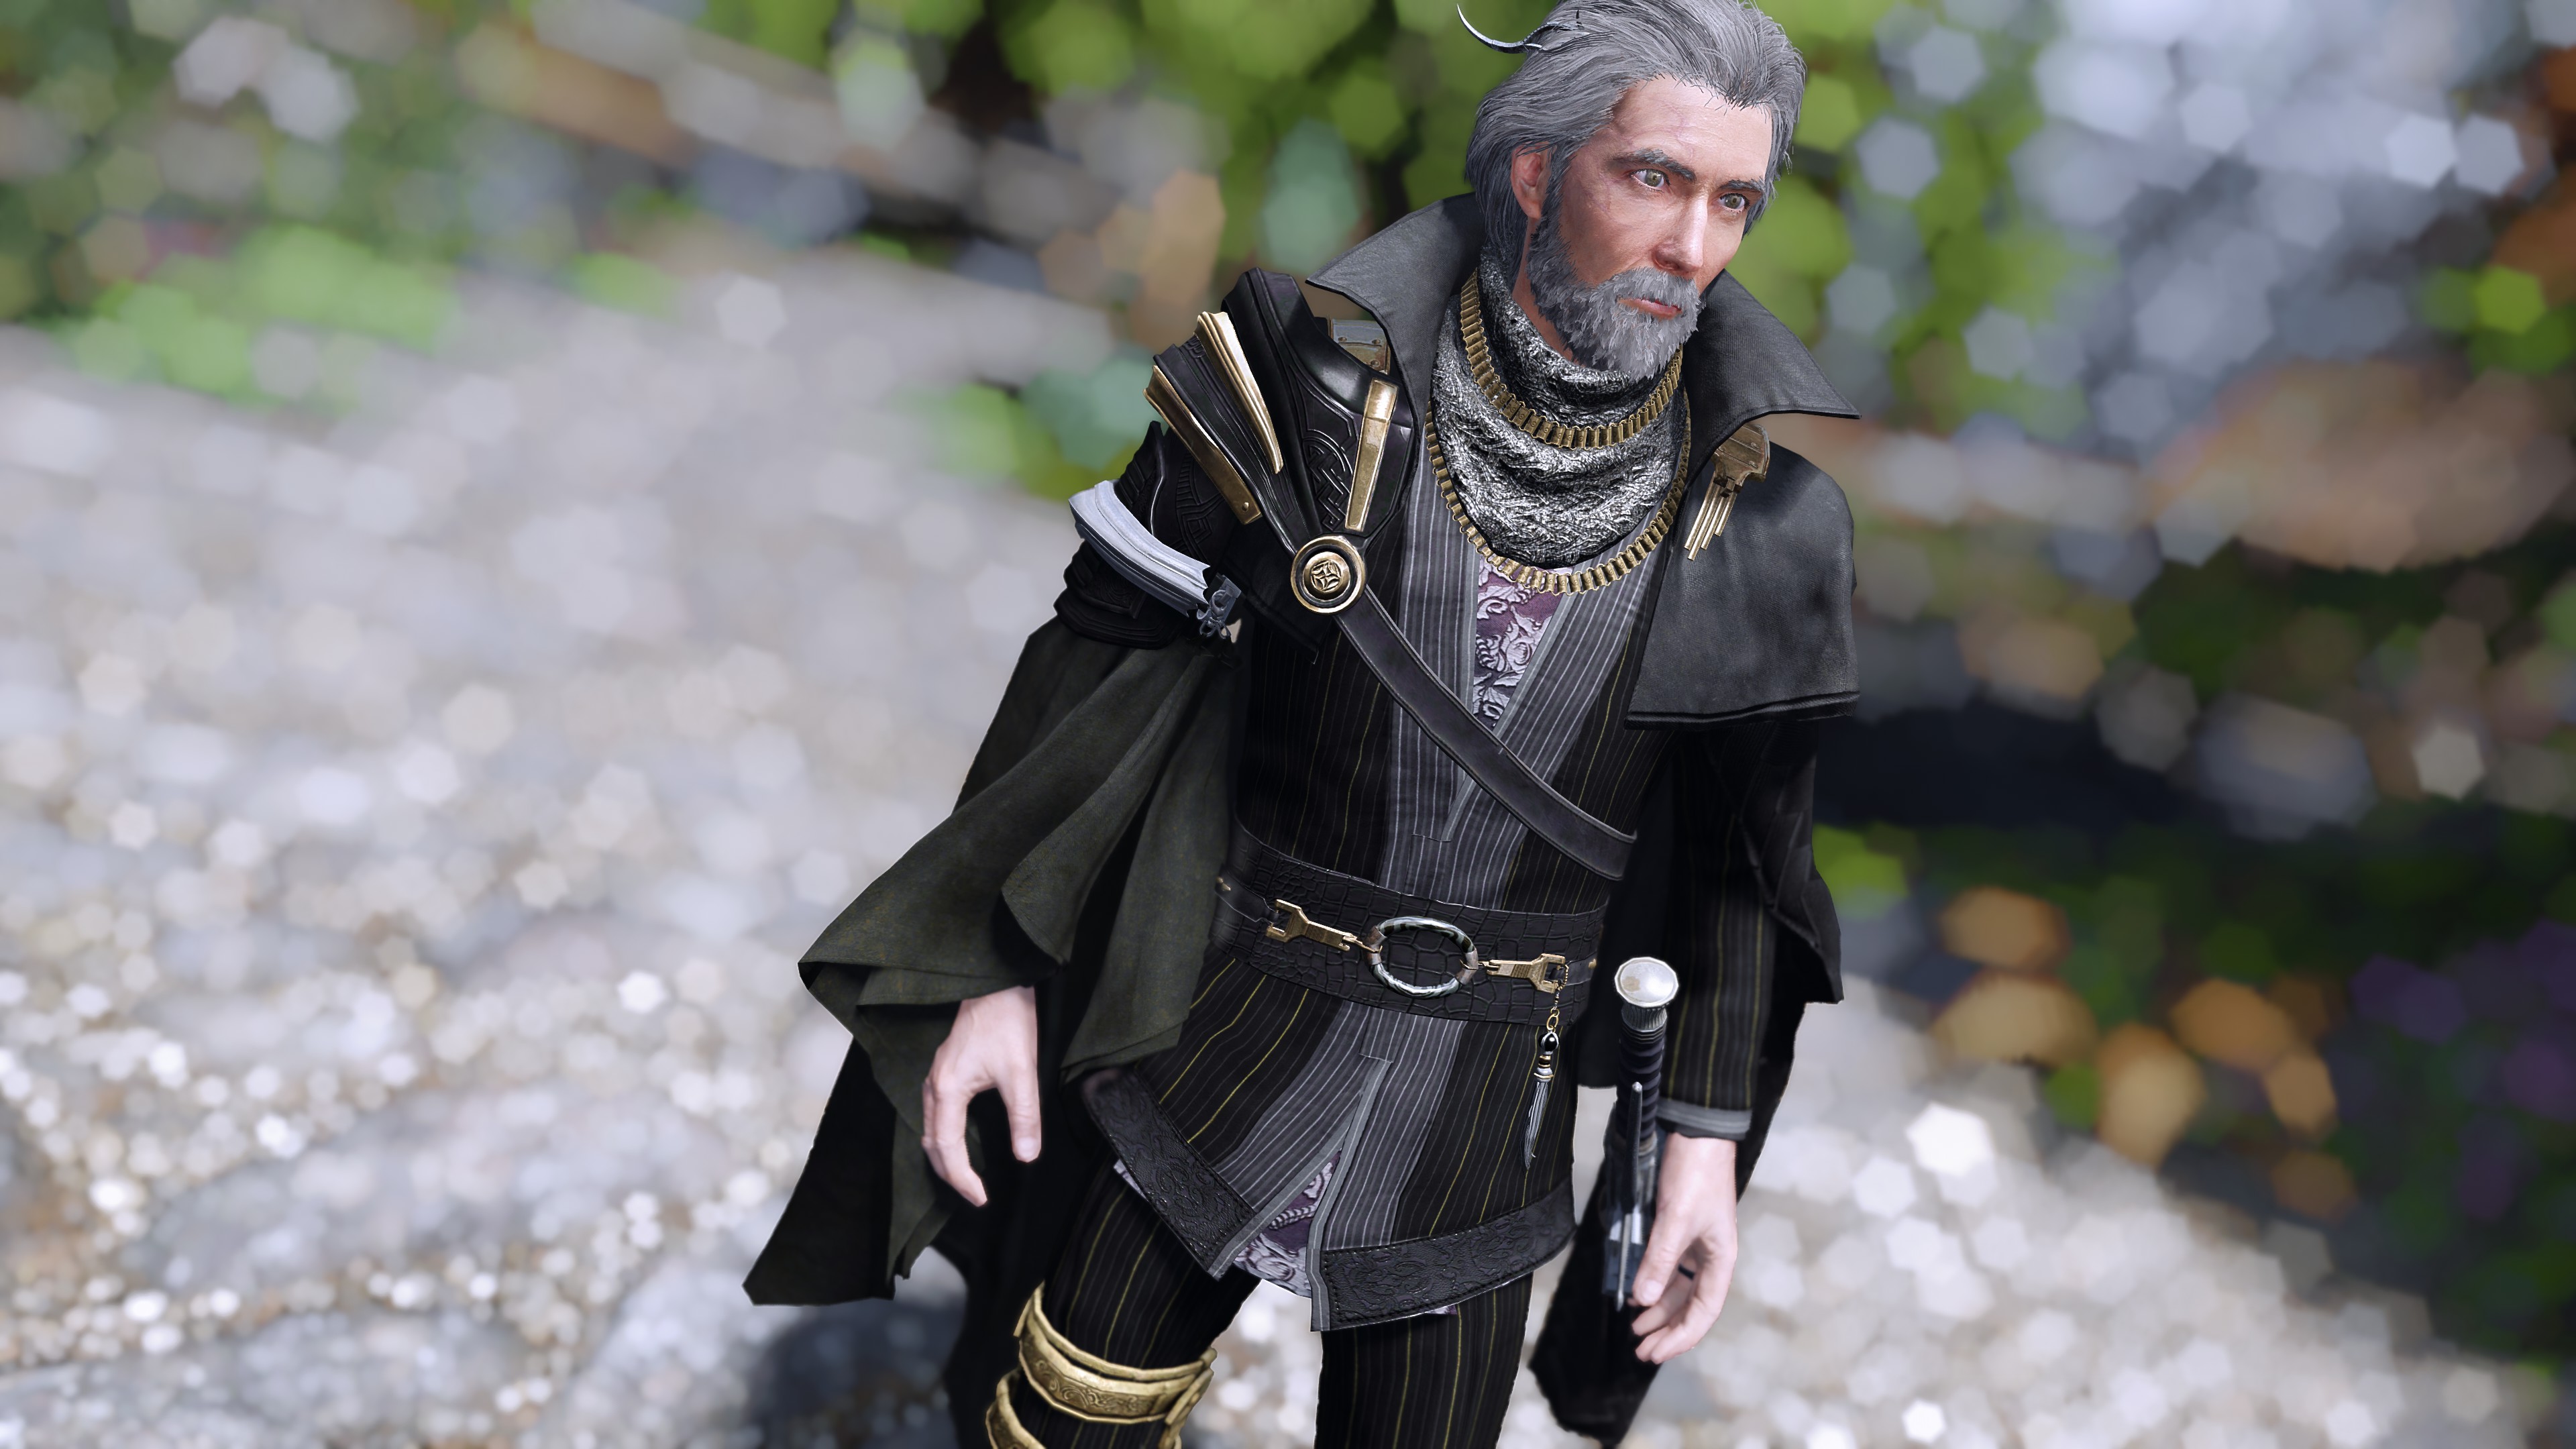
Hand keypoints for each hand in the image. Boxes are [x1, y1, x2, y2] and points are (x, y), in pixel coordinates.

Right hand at [920, 985, 1040, 1207]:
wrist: (998, 984)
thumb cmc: (1007, 1021)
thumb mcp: (1021, 1073)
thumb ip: (1024, 1116)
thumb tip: (1026, 1156)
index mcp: (947, 1089)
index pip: (947, 1148)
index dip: (962, 1178)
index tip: (980, 1198)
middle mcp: (934, 1086)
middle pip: (932, 1143)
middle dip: (950, 1174)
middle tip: (975, 1195)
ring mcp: (936, 1077)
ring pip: (931, 1129)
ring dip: (945, 1157)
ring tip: (967, 1177)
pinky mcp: (945, 1070)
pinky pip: (936, 1115)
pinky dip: (945, 1138)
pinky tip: (963, 1142)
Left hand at [1628, 1132, 1738, 1363]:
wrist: (1696, 1132)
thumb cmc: (1694, 1173)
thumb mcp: (1675, 1219)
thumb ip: (1658, 1259)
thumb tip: (1641, 1299)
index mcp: (1720, 1259)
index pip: (1703, 1312)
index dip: (1681, 1337)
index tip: (1655, 1354)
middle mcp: (1710, 1256)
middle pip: (1690, 1306)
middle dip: (1667, 1330)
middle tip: (1641, 1350)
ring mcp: (1695, 1243)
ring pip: (1677, 1288)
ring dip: (1658, 1309)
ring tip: (1635, 1326)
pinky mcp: (1680, 1230)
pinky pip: (1668, 1267)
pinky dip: (1653, 1283)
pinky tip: (1636, 1292)